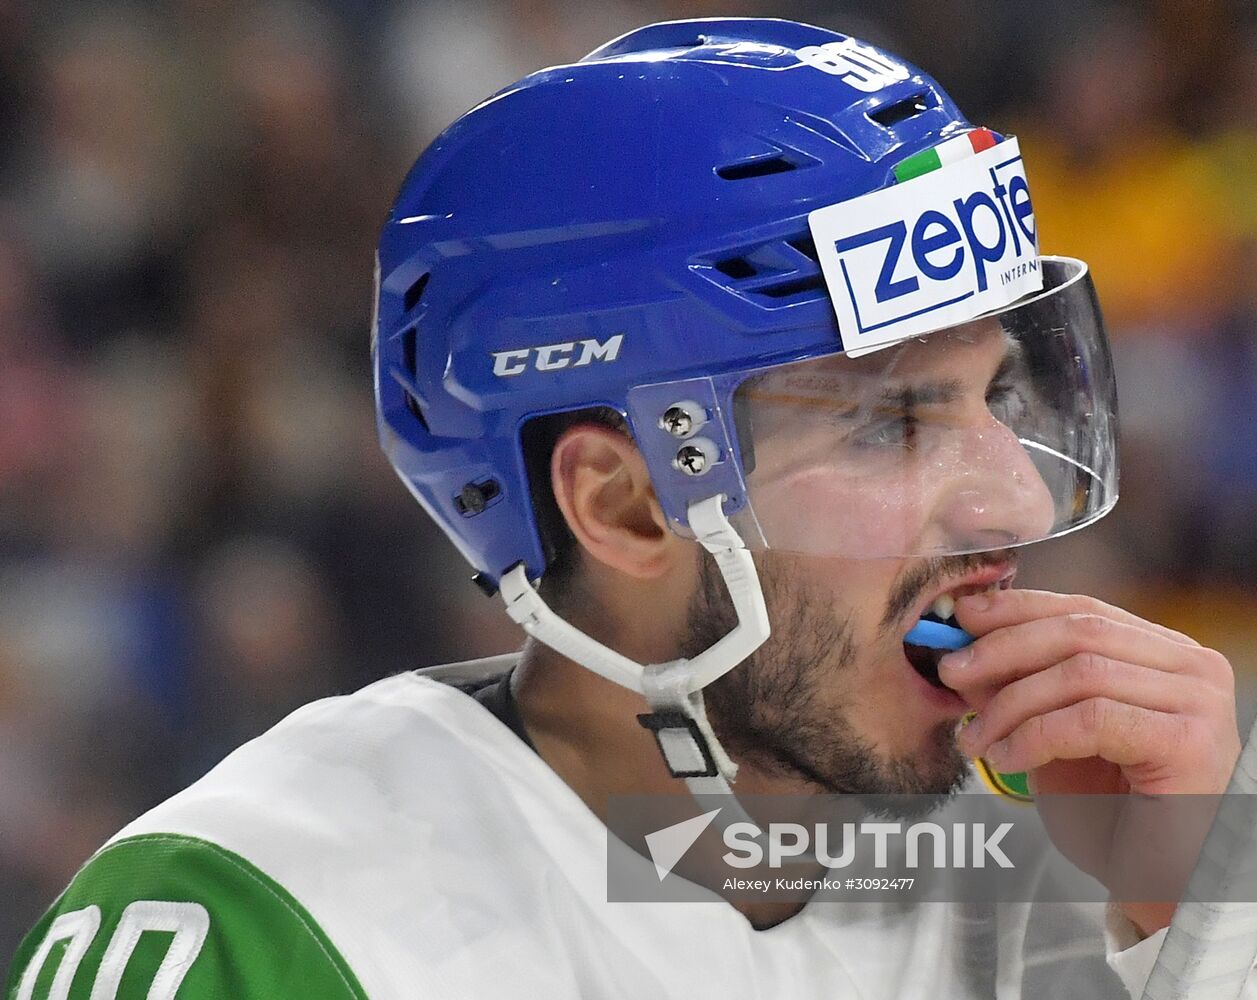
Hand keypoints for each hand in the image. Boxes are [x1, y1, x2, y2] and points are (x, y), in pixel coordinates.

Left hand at [938, 589, 1241, 934]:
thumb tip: (964, 650)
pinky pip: (1091, 719)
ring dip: (1010, 703)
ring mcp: (1198, 701)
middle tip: (950, 672)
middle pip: (1079, 632)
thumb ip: (1021, 691)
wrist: (1161, 889)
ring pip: (1080, 673)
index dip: (1016, 610)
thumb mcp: (1053, 740)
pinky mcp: (1190, 741)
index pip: (1083, 611)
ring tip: (974, 738)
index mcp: (1165, 655)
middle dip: (1002, 649)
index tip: (961, 617)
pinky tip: (1006, 759)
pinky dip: (1035, 735)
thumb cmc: (1114, 819)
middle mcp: (1193, 668)